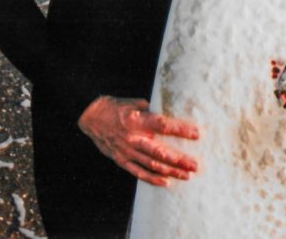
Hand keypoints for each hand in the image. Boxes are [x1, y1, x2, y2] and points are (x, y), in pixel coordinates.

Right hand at [77, 96, 198, 186]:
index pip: (163, 126)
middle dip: (179, 160)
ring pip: (151, 164)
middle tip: (195, 165)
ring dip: (170, 171)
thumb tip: (163, 111)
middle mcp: (133, 138)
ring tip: (187, 175)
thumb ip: (148, 109)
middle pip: (160, 151)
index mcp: (137, 121)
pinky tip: (166, 182)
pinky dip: (152, 178)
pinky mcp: (120, 160)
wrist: (88, 116)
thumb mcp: (131, 102)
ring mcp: (126, 151)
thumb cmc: (112, 107)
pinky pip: (138, 172)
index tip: (196, 134)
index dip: (180, 130)